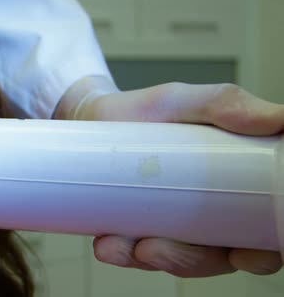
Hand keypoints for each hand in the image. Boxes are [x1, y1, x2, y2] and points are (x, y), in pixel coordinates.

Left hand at [58, 78, 283, 277]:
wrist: (98, 116)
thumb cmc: (150, 111)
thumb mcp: (186, 101)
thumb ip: (227, 104)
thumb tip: (280, 120)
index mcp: (240, 188)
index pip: (265, 234)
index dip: (262, 253)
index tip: (242, 254)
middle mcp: (212, 215)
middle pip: (217, 258)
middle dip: (190, 261)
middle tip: (154, 247)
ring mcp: (175, 227)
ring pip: (177, 262)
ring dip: (153, 261)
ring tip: (124, 245)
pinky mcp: (140, 231)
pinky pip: (137, 254)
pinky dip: (123, 254)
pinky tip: (107, 244)